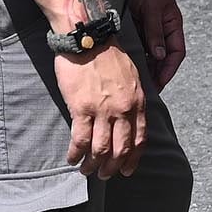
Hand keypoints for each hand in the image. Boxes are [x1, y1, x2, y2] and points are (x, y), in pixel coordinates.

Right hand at [57, 40, 147, 177]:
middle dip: (112, 168)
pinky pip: (80, 140)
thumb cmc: (108, 54)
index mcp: (137, 102)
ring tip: (86, 171)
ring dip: (93, 165)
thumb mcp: (132, 76)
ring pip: (100, 149)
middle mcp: (123, 109)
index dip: (133, 159)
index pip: (140, 139)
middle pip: (121, 149)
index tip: (127, 169)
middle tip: (104, 175)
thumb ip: (132, 98)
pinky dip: (76, 154)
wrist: (87, 37)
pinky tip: (72, 159)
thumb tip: (129, 118)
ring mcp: (103, 110)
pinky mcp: (82, 108)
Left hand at [130, 0, 187, 90]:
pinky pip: (137, 47)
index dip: (170, 69)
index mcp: (173, 24)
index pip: (177, 52)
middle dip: (157, 74)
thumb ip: (155, 31)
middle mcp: (163, 30)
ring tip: (135, 82)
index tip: (161, 83)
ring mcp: (149, 30)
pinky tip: (126, 67)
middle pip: (163, 57)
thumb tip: (159, 56)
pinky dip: (134, 57)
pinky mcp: (136, 29)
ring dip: (144, 68)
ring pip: (149, 54)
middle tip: (146, 90)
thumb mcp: (152, 8)